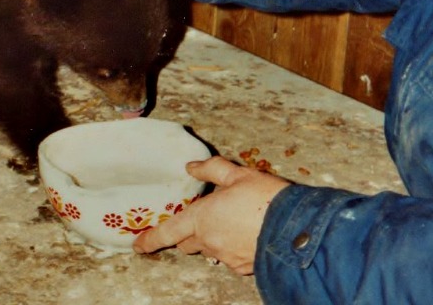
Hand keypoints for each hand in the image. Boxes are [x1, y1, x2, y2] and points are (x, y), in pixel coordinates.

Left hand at [133, 156, 289, 274]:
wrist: (293, 230)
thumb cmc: (264, 198)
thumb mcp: (238, 174)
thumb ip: (212, 170)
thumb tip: (192, 166)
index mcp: (202, 218)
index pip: (169, 232)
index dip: (151, 239)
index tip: (138, 245)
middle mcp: (209, 241)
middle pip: (187, 241)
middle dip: (187, 233)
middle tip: (195, 220)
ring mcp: (224, 257)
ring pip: (208, 248)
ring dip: (211, 237)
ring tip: (228, 220)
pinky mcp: (241, 266)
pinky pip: (227, 255)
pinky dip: (229, 244)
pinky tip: (243, 232)